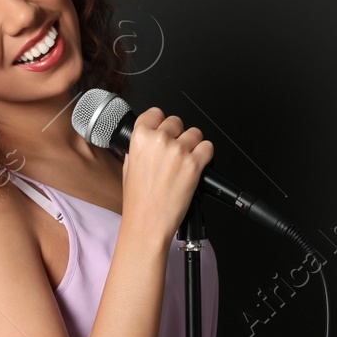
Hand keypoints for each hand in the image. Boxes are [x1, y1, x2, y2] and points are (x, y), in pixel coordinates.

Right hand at [120, 107, 213, 243]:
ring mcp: (178, 151)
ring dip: (193, 145)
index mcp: (139, 138)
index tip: (164, 129)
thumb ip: (139, 148)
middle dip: (178, 135)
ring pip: (195, 133)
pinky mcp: (194, 164)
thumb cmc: (138, 201)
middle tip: (175, 153)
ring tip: (185, 162)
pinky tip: (196, 166)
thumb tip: (148, 140)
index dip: (161, 122)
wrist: (147, 223)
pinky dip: (205, 156)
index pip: (155, 113)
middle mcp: (159, 141)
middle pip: (177, 121)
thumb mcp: (128, 167)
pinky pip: (208, 148)